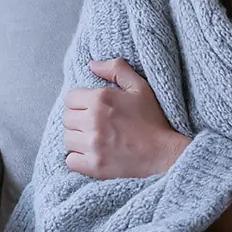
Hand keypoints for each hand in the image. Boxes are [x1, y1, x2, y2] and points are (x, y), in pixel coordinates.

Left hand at [62, 59, 190, 179]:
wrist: (164, 154)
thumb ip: (116, 69)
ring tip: (94, 139)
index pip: (70, 98)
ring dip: (77, 139)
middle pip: (67, 118)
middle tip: (94, 125)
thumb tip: (92, 64)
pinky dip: (77, 159)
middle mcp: (93, 121)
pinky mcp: (94, 166)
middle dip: (78, 120)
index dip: (80, 102)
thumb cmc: (152, 120)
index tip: (91, 108)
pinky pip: (70, 160)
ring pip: (67, 139)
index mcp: (101, 99)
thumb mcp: (140, 87)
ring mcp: (93, 145)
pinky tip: (92, 154)